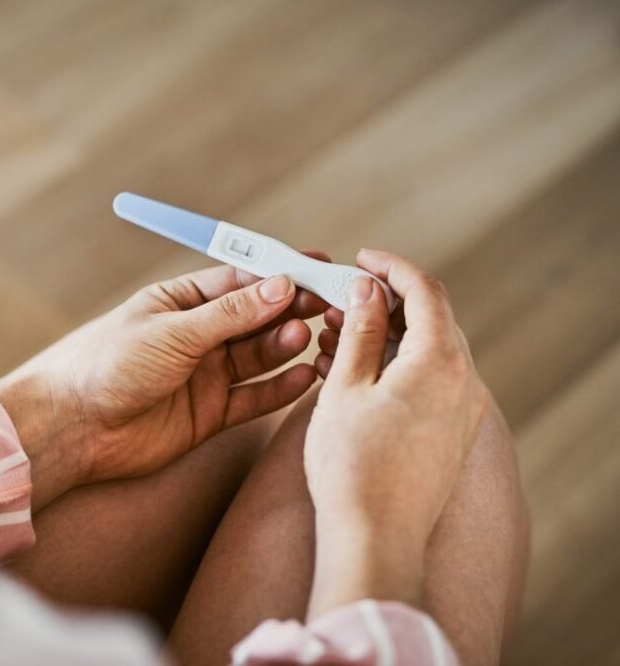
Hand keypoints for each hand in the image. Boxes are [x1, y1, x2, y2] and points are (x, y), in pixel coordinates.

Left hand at [0, 258, 329, 508]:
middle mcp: (197, 336)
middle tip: (327, 305)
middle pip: (256, 317)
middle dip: (291, 310)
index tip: (318, 270)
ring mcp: (205, 375)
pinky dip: (281, 389)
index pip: (240, 280)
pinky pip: (255, 399)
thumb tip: (280, 285)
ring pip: (259, 357)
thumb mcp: (171, 331)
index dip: (279, 275)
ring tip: (308, 337)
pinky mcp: (210, 414)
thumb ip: (229, 314)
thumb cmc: (108, 365)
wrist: (74, 428)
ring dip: (286, 345)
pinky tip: (306, 377)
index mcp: (181, 301)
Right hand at [305, 249, 488, 614]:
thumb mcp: (345, 386)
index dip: (391, 267)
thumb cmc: (353, 466)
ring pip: (426, 352)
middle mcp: (463, 382)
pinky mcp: (452, 434)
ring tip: (334, 340)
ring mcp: (462, 411)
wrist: (375, 538)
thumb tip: (365, 291)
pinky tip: (354, 375)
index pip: (425, 291)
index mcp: (440, 362)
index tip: (361, 259)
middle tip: (337, 303)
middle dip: (383, 304)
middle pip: (430, 320)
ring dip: (385, 337)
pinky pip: (428, 382)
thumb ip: (359, 331)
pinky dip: (394, 367)